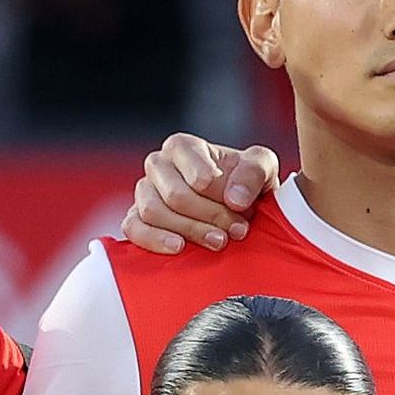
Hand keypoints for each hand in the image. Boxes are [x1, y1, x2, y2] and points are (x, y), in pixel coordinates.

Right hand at [121, 134, 278, 253]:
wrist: (236, 207)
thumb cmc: (245, 182)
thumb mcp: (262, 167)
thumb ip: (254, 173)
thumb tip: (235, 200)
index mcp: (182, 147)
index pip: (197, 175)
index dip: (220, 196)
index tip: (242, 209)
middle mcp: (158, 164)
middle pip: (176, 196)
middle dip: (211, 217)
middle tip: (237, 231)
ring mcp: (144, 191)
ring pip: (153, 212)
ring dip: (190, 231)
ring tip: (218, 242)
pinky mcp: (136, 217)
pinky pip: (132, 227)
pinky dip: (153, 239)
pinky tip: (179, 248)